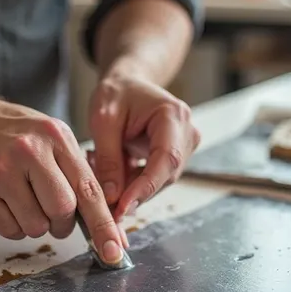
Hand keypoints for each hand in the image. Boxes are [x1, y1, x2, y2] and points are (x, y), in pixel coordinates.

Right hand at [0, 96, 127, 262]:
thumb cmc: (14, 133)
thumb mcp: (52, 138)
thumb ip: (78, 175)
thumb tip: (108, 225)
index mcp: (56, 137)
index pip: (89, 190)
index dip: (104, 225)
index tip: (115, 251)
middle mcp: (29, 151)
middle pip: (62, 212)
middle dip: (62, 223)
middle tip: (53, 213)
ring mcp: (0, 171)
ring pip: (36, 227)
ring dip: (35, 224)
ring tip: (23, 198)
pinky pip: (9, 230)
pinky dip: (13, 226)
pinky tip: (5, 201)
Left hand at [89, 70, 199, 219]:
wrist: (128, 84)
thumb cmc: (117, 93)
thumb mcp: (103, 120)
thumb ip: (108, 158)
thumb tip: (112, 197)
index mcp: (173, 115)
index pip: (166, 159)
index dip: (145, 187)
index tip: (122, 206)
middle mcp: (187, 132)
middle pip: (165, 175)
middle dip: (134, 193)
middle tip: (104, 204)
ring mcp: (184, 146)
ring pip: (159, 182)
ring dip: (131, 188)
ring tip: (103, 179)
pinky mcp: (175, 157)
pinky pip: (155, 179)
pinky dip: (133, 183)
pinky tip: (114, 176)